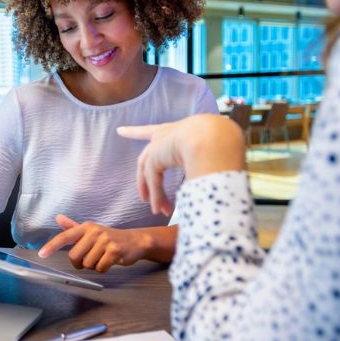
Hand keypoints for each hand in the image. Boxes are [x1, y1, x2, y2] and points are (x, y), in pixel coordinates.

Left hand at [37, 214, 151, 272]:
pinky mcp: (115, 251)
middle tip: (90, 258)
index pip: (65, 237)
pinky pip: (100, 268)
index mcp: (86, 227)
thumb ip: (73, 227)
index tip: (42, 254)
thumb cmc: (110, 237)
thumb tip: (58, 218)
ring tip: (103, 257)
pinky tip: (110, 261)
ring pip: (88, 264)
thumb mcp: (91, 230)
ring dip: (94, 266)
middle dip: (80, 263)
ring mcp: (105, 240)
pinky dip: (104, 269)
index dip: (52, 246)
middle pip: (75, 256)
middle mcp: (94, 231)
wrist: (135, 241)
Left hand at [117, 114, 245, 215]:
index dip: (135, 132)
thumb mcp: (210, 153)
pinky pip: (153, 180)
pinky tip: (159, 210)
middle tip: (143, 195)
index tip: (119, 130)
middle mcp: (165, 135)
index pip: (151, 131)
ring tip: (159, 211)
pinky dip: (157, 195)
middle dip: (144, 178)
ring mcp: (158, 145)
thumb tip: (210, 179)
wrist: (214, 136)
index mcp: (178, 130)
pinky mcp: (155, 157)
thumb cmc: (220, 142)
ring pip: (150, 172)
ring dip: (154, 193)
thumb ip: (204, 163)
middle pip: (146, 157)